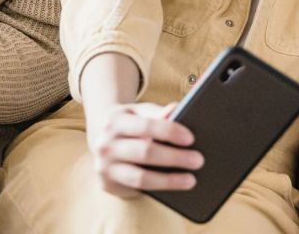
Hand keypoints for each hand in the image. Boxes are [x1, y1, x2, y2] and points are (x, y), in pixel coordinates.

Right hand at [86, 102, 203, 197]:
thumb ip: (157, 112)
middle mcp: (105, 143)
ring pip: (141, 177)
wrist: (100, 139)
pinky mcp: (106, 184)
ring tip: (191, 180)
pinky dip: (158, 189)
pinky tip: (174, 188)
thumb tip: (176, 109)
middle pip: (145, 152)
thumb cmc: (130, 124)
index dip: (170, 132)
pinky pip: (137, 189)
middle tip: (198, 160)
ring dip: (169, 180)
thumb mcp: (140, 113)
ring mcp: (104, 166)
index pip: (146, 126)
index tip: (191, 139)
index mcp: (115, 120)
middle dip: (175, 157)